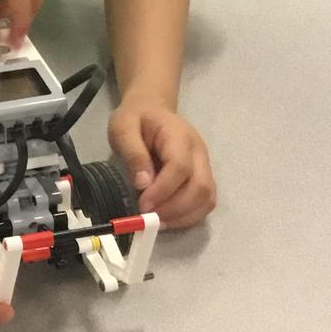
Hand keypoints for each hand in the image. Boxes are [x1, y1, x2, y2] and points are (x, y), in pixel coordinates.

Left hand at [108, 96, 215, 229]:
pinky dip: (188, 216)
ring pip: (207, 198)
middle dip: (175, 209)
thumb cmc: (136, 119)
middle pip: (200, 187)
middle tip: (149, 218)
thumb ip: (133, 153)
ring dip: (183, 216)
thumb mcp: (123, 128)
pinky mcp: (203, 177)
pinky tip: (168, 219)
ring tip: (157, 222)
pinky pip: (205, 202)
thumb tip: (143, 184)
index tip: (143, 204)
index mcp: (179, 135)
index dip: (163, 190)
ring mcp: (205, 165)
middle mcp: (199, 152)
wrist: (151, 109)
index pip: (180, 167)